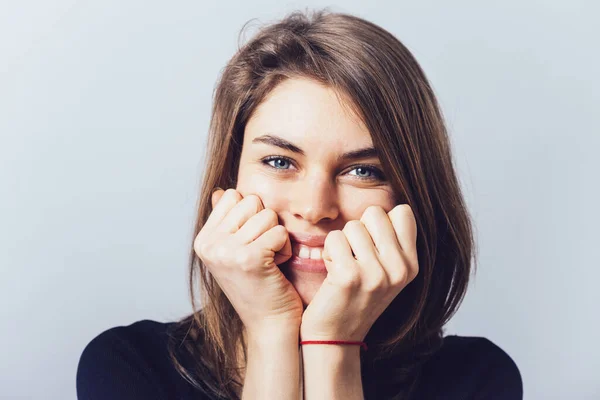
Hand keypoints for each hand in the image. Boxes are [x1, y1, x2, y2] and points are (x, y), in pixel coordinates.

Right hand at [194, 188, 302, 334]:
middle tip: (263, 253)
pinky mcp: (248, 259)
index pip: (233, 195)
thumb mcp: (236, 250)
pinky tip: (277, 267)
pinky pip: (279, 231)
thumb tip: (220, 192)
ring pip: (267, 215)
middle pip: (251, 201)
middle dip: (265, 224)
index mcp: (203, 240)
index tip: (251, 243)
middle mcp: (209, 245)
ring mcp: (226, 252)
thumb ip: (227, 220)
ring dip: (276, 237)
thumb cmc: (260, 285)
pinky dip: (285, 249)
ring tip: (270, 261)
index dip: (251, 215)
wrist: (271, 324)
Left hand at [300, 204, 418, 341]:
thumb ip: (391, 243)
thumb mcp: (387, 273)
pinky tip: (332, 274)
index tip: (372, 245)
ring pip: (352, 226)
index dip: (380, 222)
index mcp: (412, 265)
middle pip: (375, 213)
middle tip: (355, 256)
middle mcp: (399, 269)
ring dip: (341, 243)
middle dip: (359, 229)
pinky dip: (328, 252)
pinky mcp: (350, 276)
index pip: (403, 212)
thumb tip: (387, 207)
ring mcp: (376, 273)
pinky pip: (335, 238)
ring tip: (344, 267)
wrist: (335, 335)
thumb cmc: (356, 297)